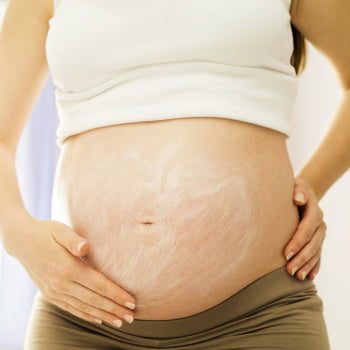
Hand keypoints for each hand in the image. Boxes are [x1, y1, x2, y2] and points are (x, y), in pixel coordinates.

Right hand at [4, 217, 135, 327]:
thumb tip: (85, 246)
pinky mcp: (49, 295)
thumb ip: (73, 239)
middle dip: (115, 309)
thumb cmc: (46, 232)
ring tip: (120, 322)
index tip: (132, 302)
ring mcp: (54, 291)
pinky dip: (86, 315)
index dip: (116, 295)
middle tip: (132, 317)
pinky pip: (71, 309)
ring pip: (84, 308)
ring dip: (104, 316)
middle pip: (94, 300)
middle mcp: (61, 284)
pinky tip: (98, 319)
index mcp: (68, 268)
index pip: (99, 285)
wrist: (21, 241)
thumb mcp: (59, 230)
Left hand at [284, 177, 326, 280]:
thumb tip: (298, 199)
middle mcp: (319, 222)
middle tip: (289, 270)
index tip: (285, 254)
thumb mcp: (295, 185)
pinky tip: (310, 276)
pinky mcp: (318, 238)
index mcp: (313, 210)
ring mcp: (320, 232)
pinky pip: (318, 253)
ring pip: (316, 251)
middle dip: (301, 258)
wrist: (300, 192)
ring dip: (308, 264)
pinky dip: (315, 265)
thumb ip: (298, 190)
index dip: (296, 242)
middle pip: (312, 243)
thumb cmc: (291, 189)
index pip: (305, 229)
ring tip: (298, 276)